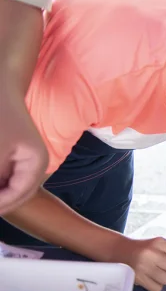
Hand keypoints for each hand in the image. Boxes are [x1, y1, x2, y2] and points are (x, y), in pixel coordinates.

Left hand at [0, 93, 47, 214]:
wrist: (1, 86)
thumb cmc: (0, 113)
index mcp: (37, 165)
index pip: (19, 195)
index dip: (0, 204)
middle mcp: (33, 168)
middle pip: (15, 194)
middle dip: (0, 200)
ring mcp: (22, 163)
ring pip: (7, 187)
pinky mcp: (10, 158)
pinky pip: (3, 178)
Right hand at [109, 236, 165, 290]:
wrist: (120, 251)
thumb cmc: (145, 249)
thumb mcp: (159, 245)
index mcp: (161, 243)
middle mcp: (152, 253)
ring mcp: (144, 266)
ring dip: (165, 279)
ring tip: (155, 272)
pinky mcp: (137, 278)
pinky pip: (157, 289)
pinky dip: (156, 286)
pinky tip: (149, 278)